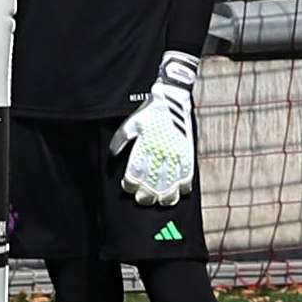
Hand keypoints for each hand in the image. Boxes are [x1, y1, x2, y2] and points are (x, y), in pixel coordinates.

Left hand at [110, 50, 199, 206]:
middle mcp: (160, 154)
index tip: (128, 186)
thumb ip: (120, 140)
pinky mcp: (187, 153)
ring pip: (171, 184)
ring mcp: (175, 155)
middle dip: (145, 196)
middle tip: (142, 199)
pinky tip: (179, 192)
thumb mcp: (130, 124)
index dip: (130, 185)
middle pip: (152, 185)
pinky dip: (183, 187)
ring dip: (165, 197)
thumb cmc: (150, 112)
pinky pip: (187, 175)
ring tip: (160, 201)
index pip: (135, 175)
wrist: (172, 99)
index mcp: (144, 147)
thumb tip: (113, 155)